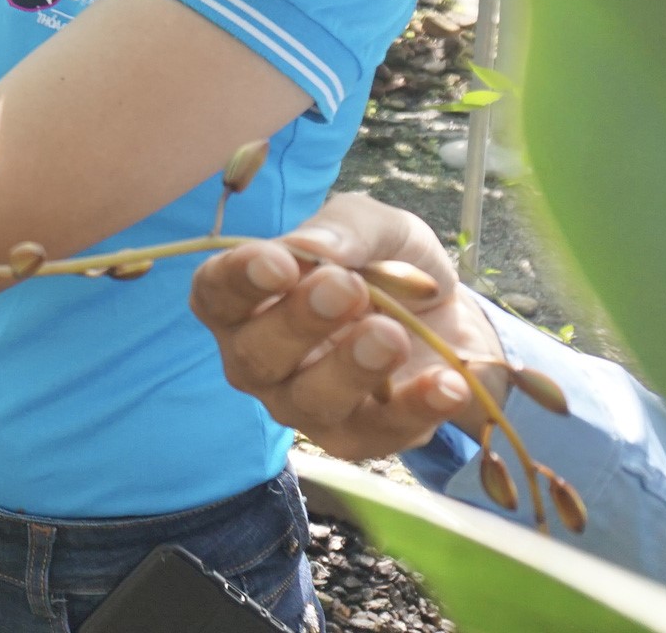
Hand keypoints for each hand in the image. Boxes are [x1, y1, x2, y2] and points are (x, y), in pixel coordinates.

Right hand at [191, 193, 508, 458]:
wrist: (449, 316)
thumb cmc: (386, 264)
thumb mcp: (376, 227)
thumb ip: (344, 230)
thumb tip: (312, 247)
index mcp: (244, 300)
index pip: (216, 294)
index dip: (240, 280)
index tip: (280, 263)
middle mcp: (257, 359)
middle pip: (256, 355)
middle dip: (300, 322)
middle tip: (347, 288)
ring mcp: (302, 406)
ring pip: (310, 401)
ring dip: (350, 369)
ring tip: (393, 335)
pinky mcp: (358, 439)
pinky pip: (379, 432)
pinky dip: (416, 408)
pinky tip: (446, 382)